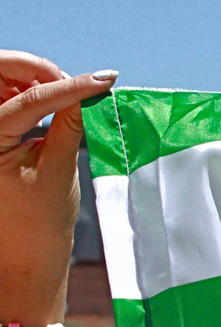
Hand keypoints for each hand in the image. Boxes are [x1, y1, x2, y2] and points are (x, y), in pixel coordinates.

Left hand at [0, 52, 116, 319]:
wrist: (21, 254)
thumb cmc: (37, 222)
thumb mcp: (57, 171)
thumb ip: (70, 127)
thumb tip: (89, 94)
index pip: (28, 102)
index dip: (70, 87)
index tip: (104, 80)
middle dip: (36, 71)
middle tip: (74, 82)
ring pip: (0, 81)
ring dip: (33, 79)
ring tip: (68, 93)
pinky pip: (2, 97)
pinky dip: (28, 91)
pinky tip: (53, 100)